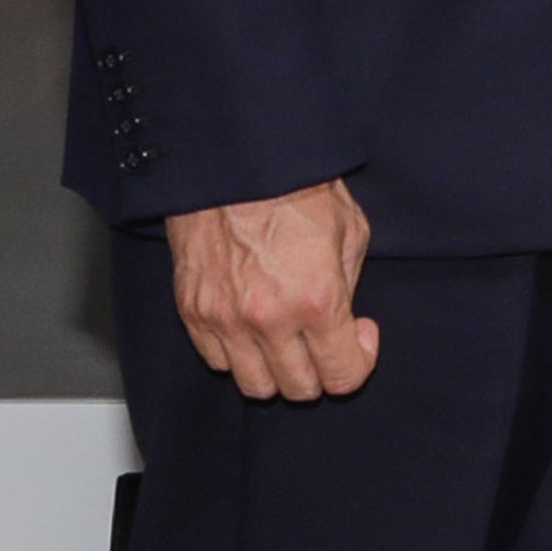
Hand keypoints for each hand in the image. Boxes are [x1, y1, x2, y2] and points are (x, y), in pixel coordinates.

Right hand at [170, 178, 378, 399]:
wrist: (233, 160)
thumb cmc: (295, 187)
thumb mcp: (349, 232)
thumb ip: (349, 289)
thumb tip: (346, 324)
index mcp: (315, 300)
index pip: (342, 377)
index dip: (358, 363)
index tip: (358, 336)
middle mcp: (268, 318)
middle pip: (299, 390)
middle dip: (320, 370)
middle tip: (323, 338)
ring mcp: (225, 318)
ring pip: (255, 385)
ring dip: (276, 370)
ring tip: (285, 338)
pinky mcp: (193, 310)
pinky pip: (218, 361)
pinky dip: (238, 353)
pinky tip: (252, 326)